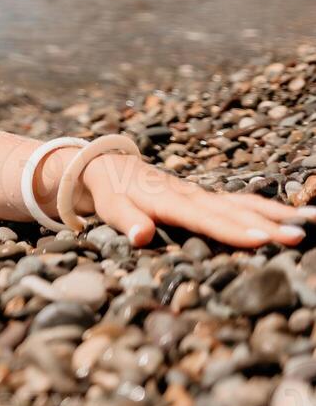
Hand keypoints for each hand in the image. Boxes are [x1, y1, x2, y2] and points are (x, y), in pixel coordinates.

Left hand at [79, 153, 315, 247]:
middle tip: (298, 237)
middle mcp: (193, 197)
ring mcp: (204, 196)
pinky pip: (243, 202)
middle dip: (266, 225)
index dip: (232, 230)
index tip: (261, 240)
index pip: (205, 219)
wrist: (111, 165)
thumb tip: (141, 237)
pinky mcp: (209, 198)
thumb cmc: (111, 192)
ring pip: (245, 204)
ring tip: (309, 223)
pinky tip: (296, 215)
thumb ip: (127, 221)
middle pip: (234, 212)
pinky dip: (269, 208)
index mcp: (170, 202)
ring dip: (276, 214)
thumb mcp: (111, 208)